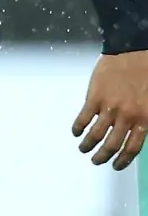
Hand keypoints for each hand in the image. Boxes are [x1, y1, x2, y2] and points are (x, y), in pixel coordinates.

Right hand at [73, 51, 147, 168]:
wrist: (134, 49)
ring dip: (87, 146)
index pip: (132, 148)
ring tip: (83, 148)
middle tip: (97, 161)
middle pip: (111, 145)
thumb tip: (141, 131)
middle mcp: (127, 117)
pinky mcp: (95, 98)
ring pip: (95, 135)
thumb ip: (147, 117)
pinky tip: (75, 131)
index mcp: (145, 118)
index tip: (115, 166)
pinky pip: (83, 118)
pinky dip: (78, 128)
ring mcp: (109, 108)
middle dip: (102, 157)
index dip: (122, 160)